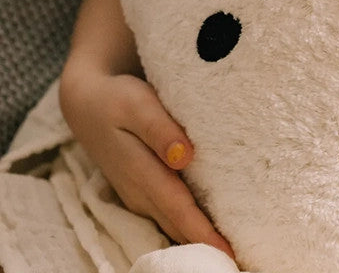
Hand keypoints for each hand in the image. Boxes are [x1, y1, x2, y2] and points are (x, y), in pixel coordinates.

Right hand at [59, 66, 233, 257]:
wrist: (86, 102)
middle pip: (178, 225)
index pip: (179, 208)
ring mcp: (140, 194)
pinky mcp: (143, 190)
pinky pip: (169, 214)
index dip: (202, 233)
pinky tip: (209, 229)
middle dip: (205, 246)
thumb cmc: (117, 98)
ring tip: (230, 252)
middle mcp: (140, 191)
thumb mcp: (137, 103)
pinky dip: (188, 226)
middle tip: (236, 259)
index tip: (226, 253)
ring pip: (173, 224)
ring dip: (197, 239)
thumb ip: (160, 129)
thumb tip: (183, 156)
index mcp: (141, 172)